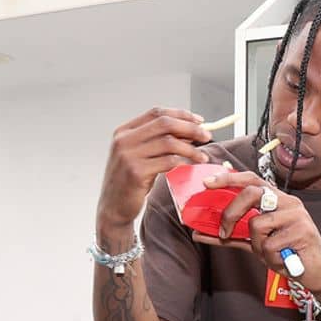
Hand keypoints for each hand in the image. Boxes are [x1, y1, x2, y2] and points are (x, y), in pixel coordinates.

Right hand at [97, 107, 211, 231]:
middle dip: (190, 128)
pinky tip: (191, 167)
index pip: (157, 113)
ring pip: (169, 143)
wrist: (113, 207)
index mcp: (124, 131)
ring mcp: (128, 156)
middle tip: (207, 136)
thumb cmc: (131, 181)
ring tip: (203, 157)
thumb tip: (191, 131)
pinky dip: (183, 162)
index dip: (181, 114)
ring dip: (191, 148)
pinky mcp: (136, 173)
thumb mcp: (141, 156)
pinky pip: (168, 162)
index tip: (200, 120)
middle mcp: (124, 140)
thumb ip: (159, 142)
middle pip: (165, 124)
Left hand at [192, 171, 320, 293]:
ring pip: (258, 224)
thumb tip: (200, 233)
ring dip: (257, 245)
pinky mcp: (302, 232)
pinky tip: (284, 260)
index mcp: (278, 200)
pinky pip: (269, 245)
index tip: (207, 183)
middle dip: (232, 212)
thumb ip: (233, 235)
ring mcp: (297, 215)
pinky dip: (270, 258)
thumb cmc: (288, 255)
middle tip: (224, 231)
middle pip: (252, 192)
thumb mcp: (258, 244)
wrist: (319, 274)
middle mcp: (289, 202)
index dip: (229, 179)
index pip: (252, 180)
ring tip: (272, 254)